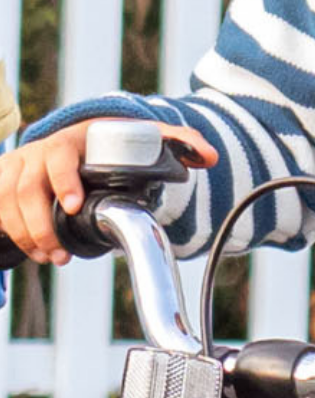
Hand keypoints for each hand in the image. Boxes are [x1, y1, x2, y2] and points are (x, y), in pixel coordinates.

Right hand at [0, 119, 212, 264]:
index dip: (63, 179)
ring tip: (53, 258)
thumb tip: (209, 156)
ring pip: (7, 201)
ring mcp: (18, 167)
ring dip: (27, 234)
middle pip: (26, 186)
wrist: (81, 143)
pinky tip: (37, 253)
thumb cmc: (113, 145)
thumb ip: (180, 144)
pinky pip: (0, 210)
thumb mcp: (145, 138)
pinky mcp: (5, 184)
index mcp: (73, 140)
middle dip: (40, 224)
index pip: (59, 155)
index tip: (75, 205)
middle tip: (62, 255)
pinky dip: (15, 234)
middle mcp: (39, 152)